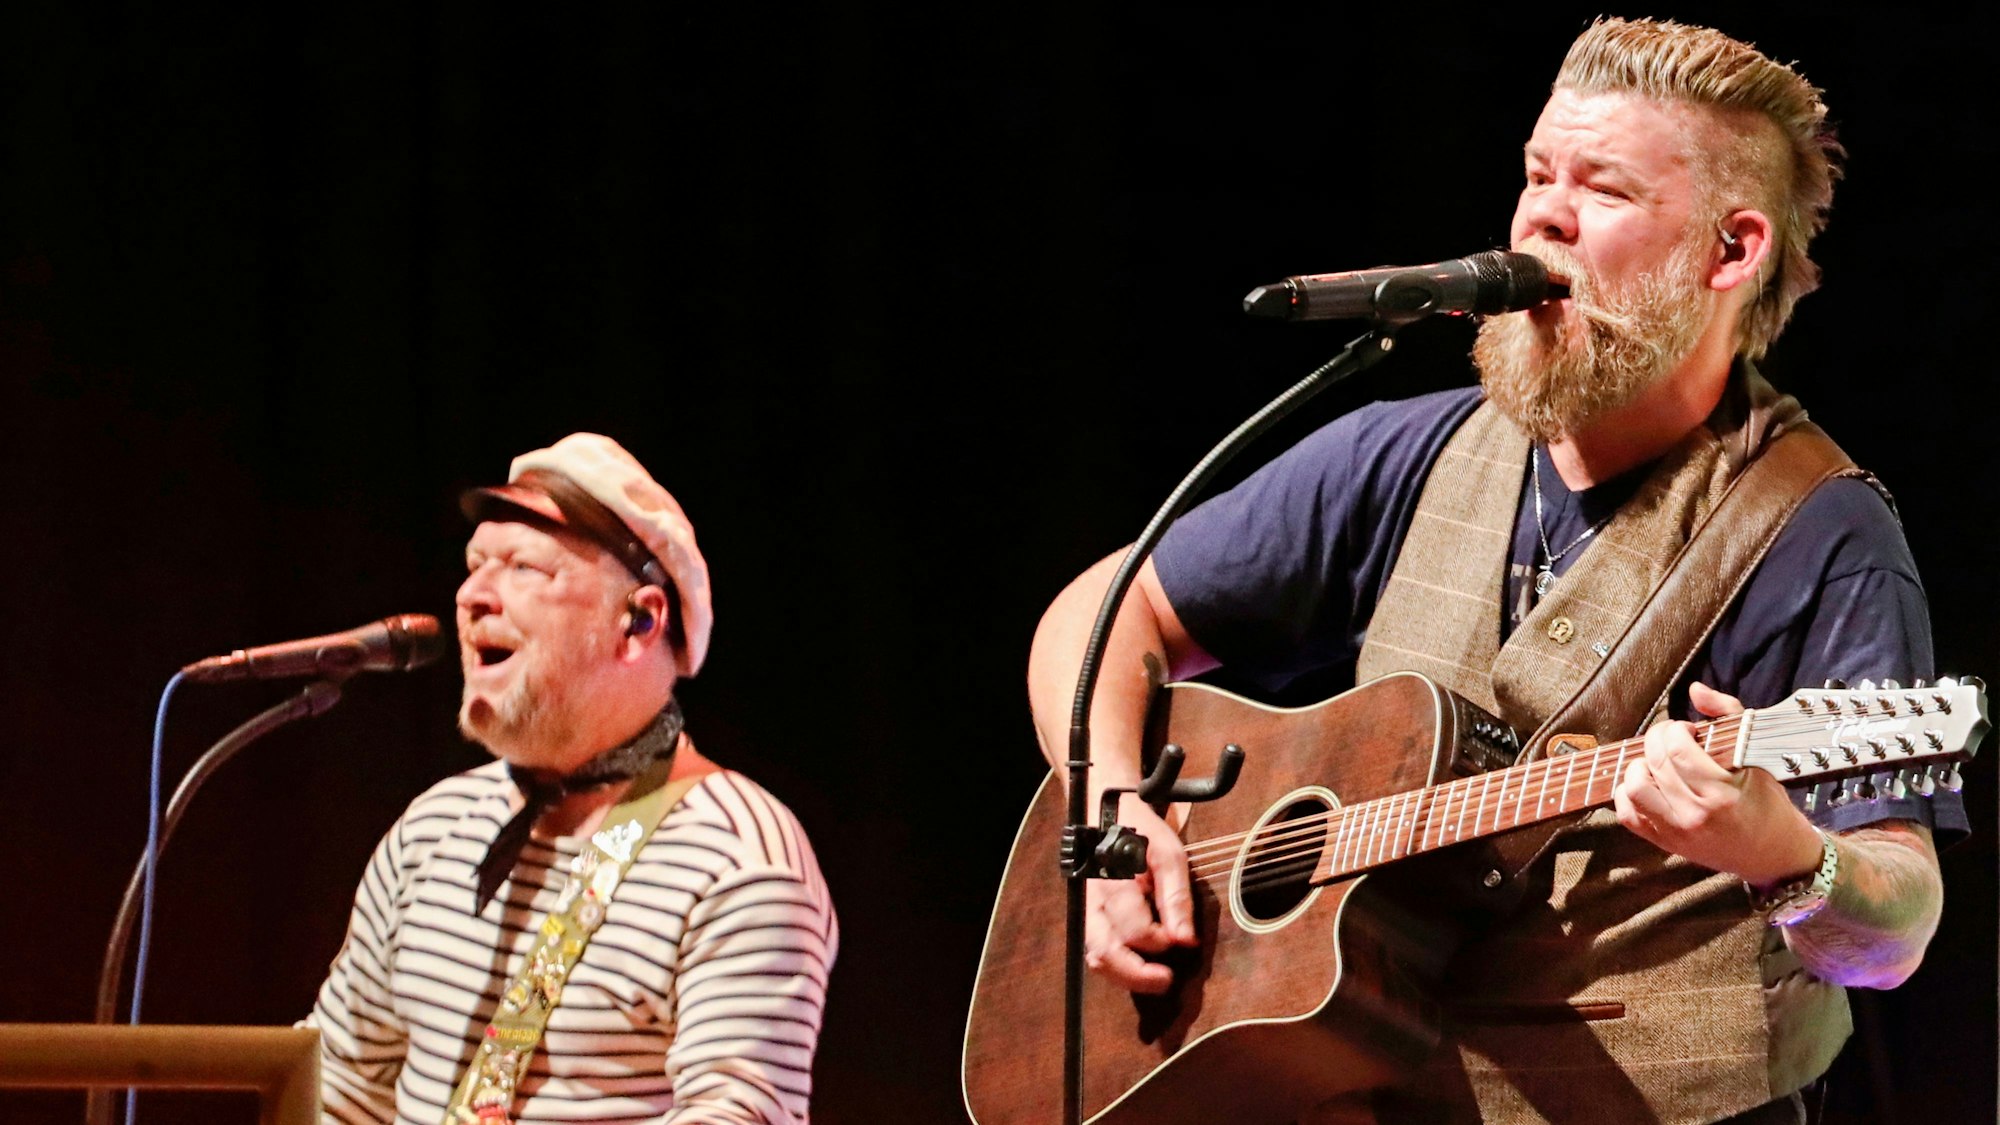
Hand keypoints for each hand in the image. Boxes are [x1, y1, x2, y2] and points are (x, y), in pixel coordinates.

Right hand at [1083, 795, 1197, 993]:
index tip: (1184, 940)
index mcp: (1114, 885)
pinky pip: (1095, 950)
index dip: (1161, 942)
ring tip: (1155, 979)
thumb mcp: (1169, 856)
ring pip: (1096, 957)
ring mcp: (1086, 911)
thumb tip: (1186, 940)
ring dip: (1125, 976)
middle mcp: (1093, 904)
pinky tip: (1139, 967)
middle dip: (1137, 976)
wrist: (1106, 813)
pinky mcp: (1087, 916)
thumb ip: (1176, 899)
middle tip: (1167, 981)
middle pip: (1106, 954)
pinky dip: (1116, 966)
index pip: (1136, 931)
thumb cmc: (1141, 833)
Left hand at [1612, 682, 1822, 885]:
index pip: (1677, 749)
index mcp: (1721, 793)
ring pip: (1634, 788)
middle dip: (1657, 738)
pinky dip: (1627, 794)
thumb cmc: (1767, 803)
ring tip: (1657, 762)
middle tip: (1671, 737)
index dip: (1676, 729)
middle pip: (1655, 763)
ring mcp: (1676, 832)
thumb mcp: (1757, 756)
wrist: (1773, 854)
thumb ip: (1728, 715)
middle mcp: (1694, 814)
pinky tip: (1647, 783)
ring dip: (1639, 766)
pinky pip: (1628, 815)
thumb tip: (1695, 689)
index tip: (1688, 729)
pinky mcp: (1664, 843)